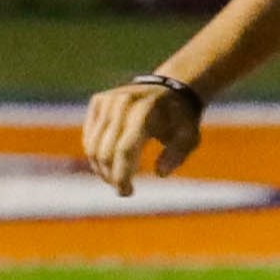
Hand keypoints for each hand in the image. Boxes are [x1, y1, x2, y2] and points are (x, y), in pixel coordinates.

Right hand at [82, 81, 200, 196]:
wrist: (170, 87)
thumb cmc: (181, 118)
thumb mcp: (190, 136)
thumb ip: (178, 154)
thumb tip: (160, 173)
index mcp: (144, 111)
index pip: (125, 149)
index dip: (122, 175)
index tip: (126, 192)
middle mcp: (121, 103)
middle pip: (105, 151)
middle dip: (111, 176)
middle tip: (123, 189)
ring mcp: (107, 101)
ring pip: (93, 147)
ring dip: (101, 169)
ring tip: (116, 178)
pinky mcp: (98, 101)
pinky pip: (89, 137)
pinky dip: (96, 155)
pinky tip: (110, 164)